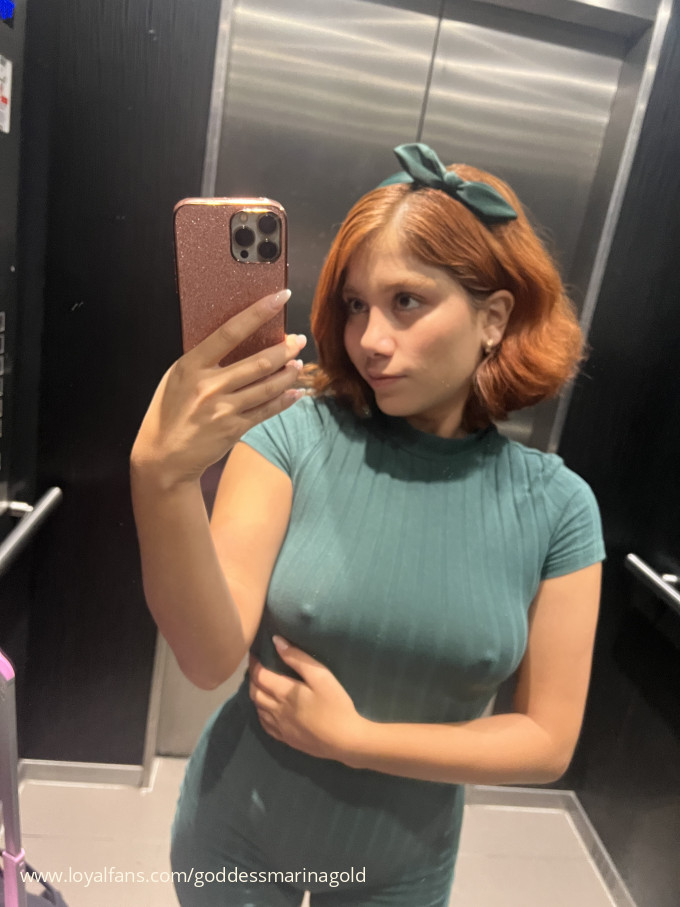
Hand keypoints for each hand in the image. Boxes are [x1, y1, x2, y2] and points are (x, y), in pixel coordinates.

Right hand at [131, 290, 306, 485]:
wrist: (164, 457)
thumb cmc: (169, 412)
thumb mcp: (176, 377)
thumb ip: (203, 360)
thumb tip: (237, 340)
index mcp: (191, 365)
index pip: (230, 331)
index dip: (258, 312)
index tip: (279, 297)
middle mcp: (209, 385)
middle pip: (259, 362)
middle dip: (285, 349)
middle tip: (298, 340)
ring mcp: (223, 409)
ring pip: (268, 386)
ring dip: (289, 373)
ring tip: (298, 363)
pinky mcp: (234, 428)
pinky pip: (267, 410)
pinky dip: (285, 400)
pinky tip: (296, 391)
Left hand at [248, 637, 366, 763]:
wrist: (345, 741)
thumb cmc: (335, 705)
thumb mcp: (321, 676)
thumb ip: (298, 658)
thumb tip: (276, 641)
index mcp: (284, 693)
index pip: (259, 676)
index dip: (254, 664)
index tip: (253, 654)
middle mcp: (276, 710)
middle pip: (254, 693)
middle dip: (252, 678)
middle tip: (256, 668)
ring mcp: (280, 727)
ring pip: (258, 709)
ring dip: (255, 695)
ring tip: (260, 685)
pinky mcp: (286, 739)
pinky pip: (265, 725)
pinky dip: (261, 713)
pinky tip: (266, 710)